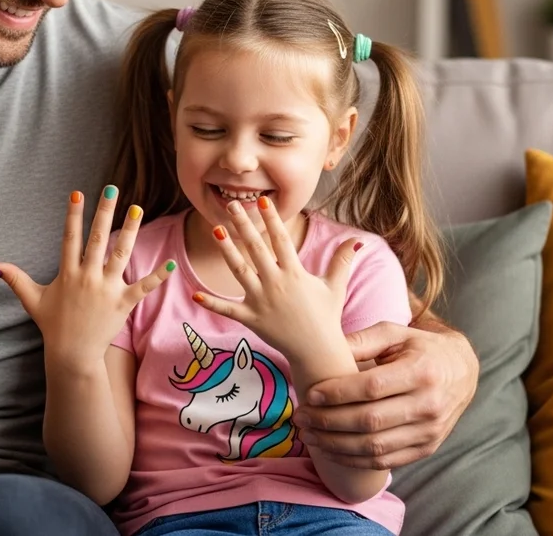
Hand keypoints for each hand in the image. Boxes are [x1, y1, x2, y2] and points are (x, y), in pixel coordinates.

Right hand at [0, 187, 174, 372]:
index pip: (70, 238)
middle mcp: (87, 277)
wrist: (72, 354)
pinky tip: (171, 263)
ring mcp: (106, 289)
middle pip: (96, 239)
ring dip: (130, 231)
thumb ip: (16, 279)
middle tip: (112, 190)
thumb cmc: (53, 326)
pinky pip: (143, 287)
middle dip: (104, 213)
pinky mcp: (123, 303)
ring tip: (137, 209)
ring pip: (120, 254)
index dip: (73, 215)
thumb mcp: (32, 300)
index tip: (78, 194)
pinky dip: (158, 276)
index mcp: (67, 273)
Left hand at [191, 197, 360, 356]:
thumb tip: (357, 240)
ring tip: (216, 230)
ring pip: (239, 271)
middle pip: (256, 249)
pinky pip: (228, 309)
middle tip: (232, 205)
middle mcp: (276, 284)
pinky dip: (212, 303)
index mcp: (295, 274)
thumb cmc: (326, 317)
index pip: (281, 240)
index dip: (272, 219)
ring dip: (227, 251)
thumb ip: (342, 261)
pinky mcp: (251, 319)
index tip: (261, 201)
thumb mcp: (335, 286)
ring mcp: (261, 301)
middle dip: (243, 226)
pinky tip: (195, 293)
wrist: (317, 351)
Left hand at [294, 321, 479, 469]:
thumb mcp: (395, 333)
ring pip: (374, 447)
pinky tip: (330, 450)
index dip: (337, 393)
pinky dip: (353, 460)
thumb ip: (362, 340)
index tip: (310, 394)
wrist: (462, 372)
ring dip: (335, 445)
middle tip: (301, 417)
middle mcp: (429, 405)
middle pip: (370, 421)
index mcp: (421, 371)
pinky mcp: (427, 449)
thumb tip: (323, 346)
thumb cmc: (420, 348)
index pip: (371, 387)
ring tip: (308, 435)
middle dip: (328, 421)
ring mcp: (430, 431)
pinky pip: (385, 462)